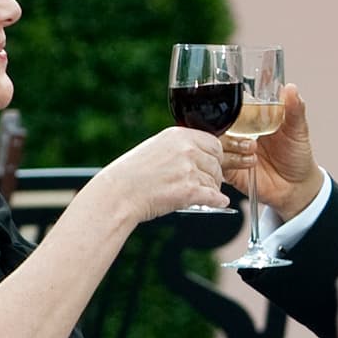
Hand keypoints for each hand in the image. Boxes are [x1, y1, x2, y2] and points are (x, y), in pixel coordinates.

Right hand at [95, 127, 227, 222]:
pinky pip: (214, 196)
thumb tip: (201, 154)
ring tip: (198, 194)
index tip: (211, 165)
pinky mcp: (189, 191)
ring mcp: (188, 170)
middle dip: (214, 174)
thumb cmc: (131, 174)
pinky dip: (218, 201)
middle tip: (206, 183)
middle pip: (217, 163)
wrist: (118, 194)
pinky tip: (218, 202)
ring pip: (215, 181)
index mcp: (178, 135)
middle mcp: (186, 150)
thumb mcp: (156, 147)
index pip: (214, 143)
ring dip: (210, 189)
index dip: (214, 157)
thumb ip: (179, 147)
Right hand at [222, 83, 323, 220]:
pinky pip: (219, 161)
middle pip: (220, 120)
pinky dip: (232, 160)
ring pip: (215, 139)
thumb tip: (291, 88)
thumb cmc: (296, 155)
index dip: (236, 103)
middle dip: (231, 123)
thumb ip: (294, 109)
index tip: (245, 109)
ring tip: (253, 148)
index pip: (235, 103)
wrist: (296, 186)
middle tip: (249, 131)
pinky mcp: (229, 168)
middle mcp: (239, 131)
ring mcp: (232, 149)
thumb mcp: (298, 129)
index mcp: (253, 116)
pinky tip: (250, 161)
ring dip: (233, 143)